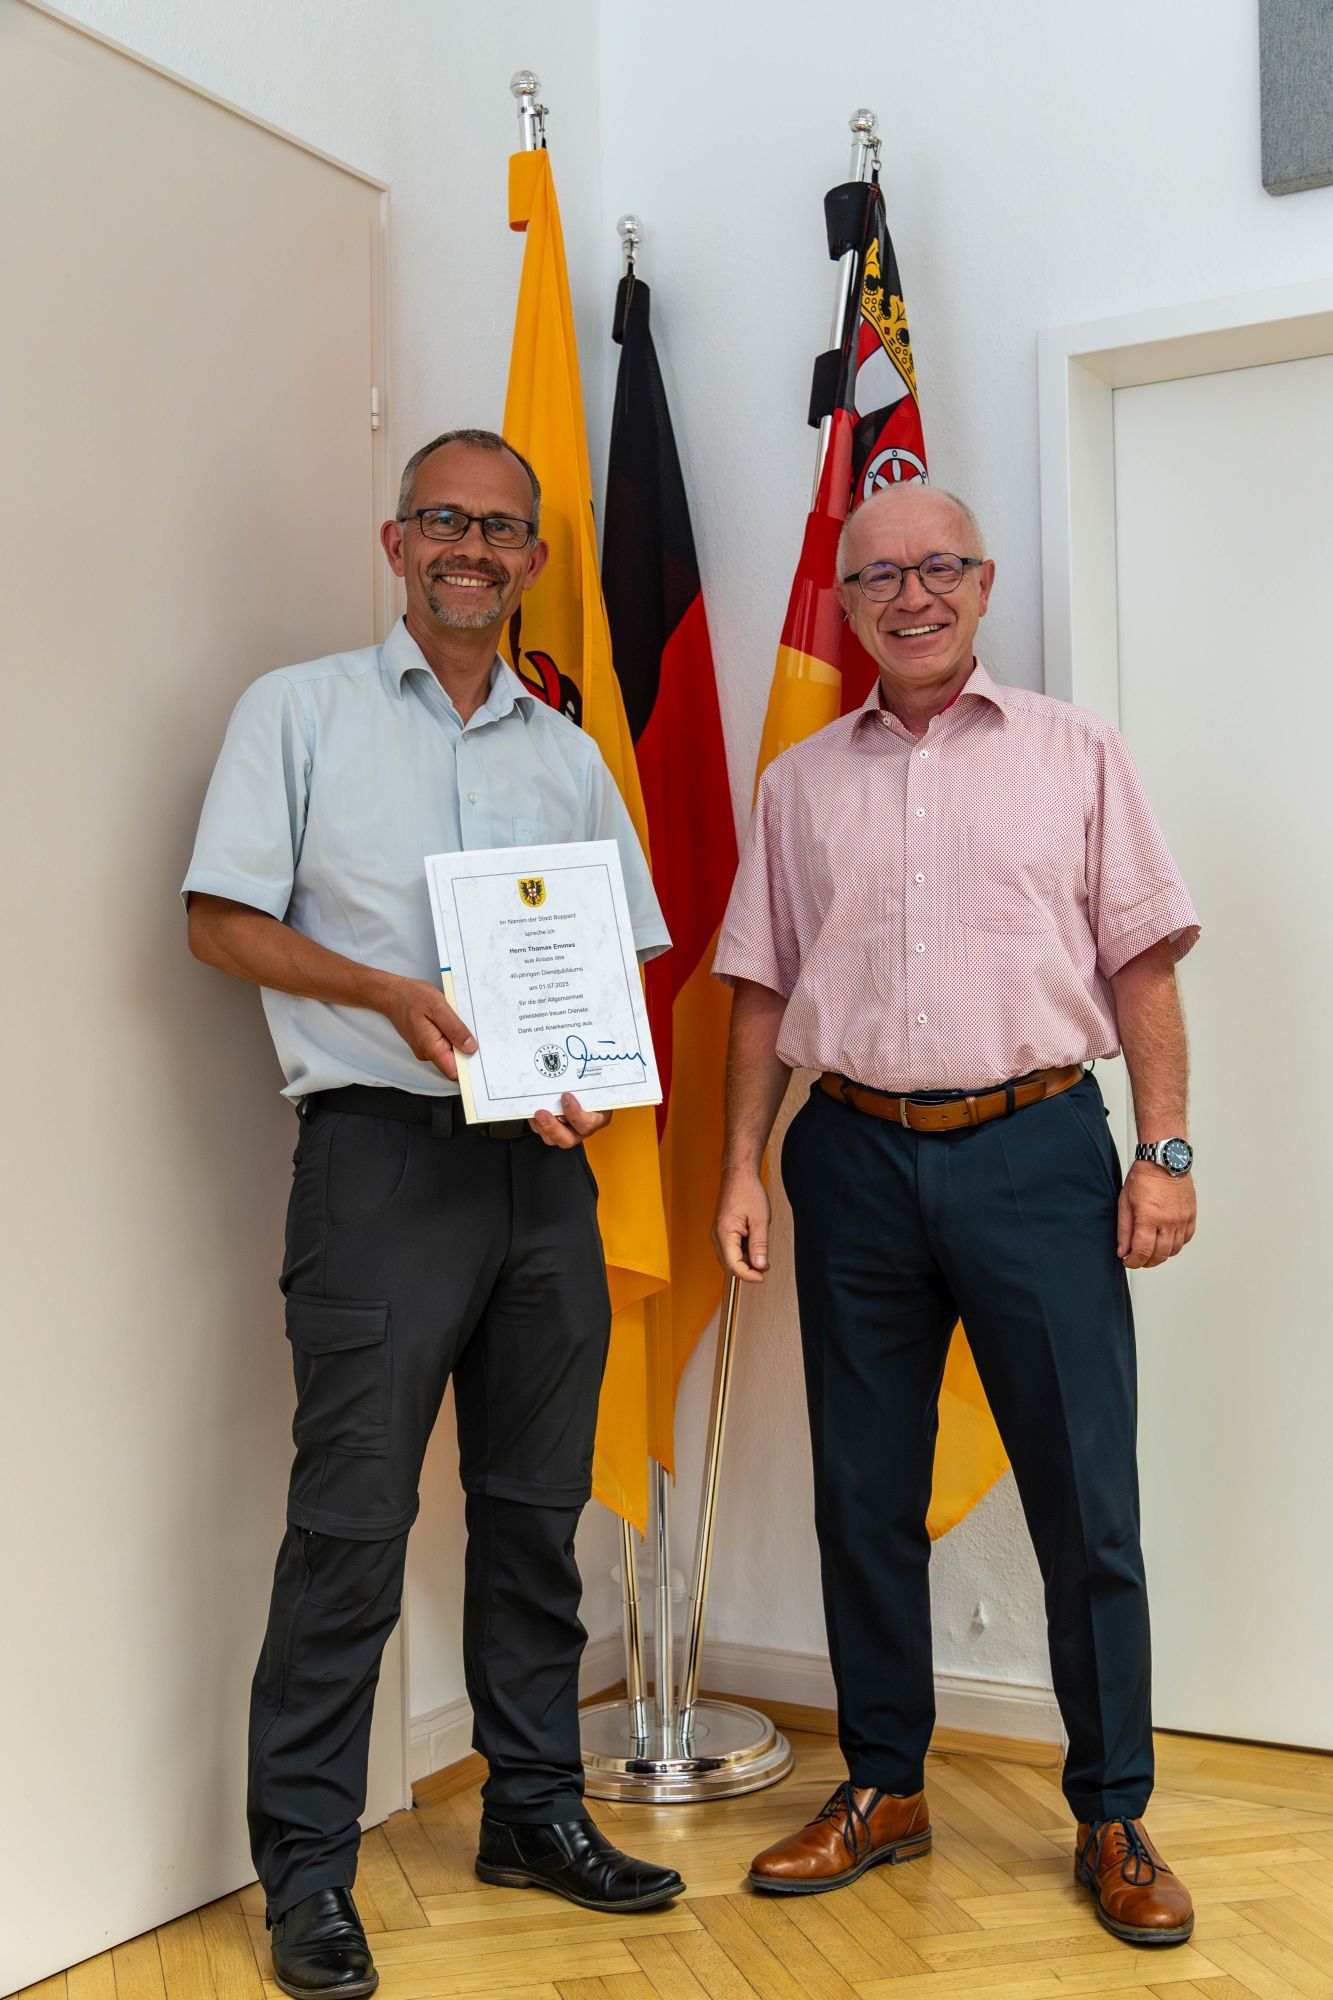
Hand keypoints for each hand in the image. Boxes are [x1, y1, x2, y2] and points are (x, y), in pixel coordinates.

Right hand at [380, 976, 475, 1080]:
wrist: (391, 993)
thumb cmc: (411, 997)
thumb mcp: (438, 1008)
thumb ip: (455, 1029)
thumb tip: (470, 1048)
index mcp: (431, 1048)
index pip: (454, 1071)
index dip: (469, 1066)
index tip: (481, 1055)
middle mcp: (427, 1053)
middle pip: (454, 1061)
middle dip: (466, 1048)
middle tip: (471, 1029)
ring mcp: (425, 1048)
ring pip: (450, 1051)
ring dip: (457, 1038)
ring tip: (457, 1020)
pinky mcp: (426, 1041)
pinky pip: (443, 1043)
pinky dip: (450, 1033)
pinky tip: (449, 1020)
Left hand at [529, 1092, 611, 1148]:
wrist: (591, 1088)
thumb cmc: (596, 1087)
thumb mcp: (597, 1084)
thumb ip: (589, 1084)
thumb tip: (582, 1069)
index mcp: (598, 1119)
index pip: (588, 1124)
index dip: (575, 1114)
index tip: (566, 1096)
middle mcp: (583, 1129)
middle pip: (568, 1139)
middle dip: (553, 1128)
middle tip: (542, 1114)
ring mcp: (568, 1131)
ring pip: (553, 1138)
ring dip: (542, 1127)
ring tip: (536, 1113)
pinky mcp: (555, 1129)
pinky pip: (543, 1131)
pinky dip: (535, 1123)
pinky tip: (532, 1111)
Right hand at [712, 1168, 770, 1283]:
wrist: (739, 1175)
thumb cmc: (747, 1191)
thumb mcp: (760, 1220)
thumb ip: (760, 1245)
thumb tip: (760, 1266)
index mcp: (724, 1233)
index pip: (733, 1265)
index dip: (749, 1275)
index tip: (762, 1277)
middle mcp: (717, 1236)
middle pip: (730, 1265)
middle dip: (748, 1270)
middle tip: (765, 1267)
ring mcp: (719, 1234)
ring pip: (731, 1258)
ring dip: (747, 1261)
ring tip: (762, 1252)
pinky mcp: (723, 1231)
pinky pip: (732, 1249)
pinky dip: (744, 1252)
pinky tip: (755, 1244)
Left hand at [1117, 1161, 1196, 1268]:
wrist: (1164, 1161)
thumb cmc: (1143, 1177)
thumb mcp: (1125, 1202)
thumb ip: (1124, 1230)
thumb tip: (1123, 1251)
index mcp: (1149, 1217)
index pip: (1142, 1252)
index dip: (1133, 1262)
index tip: (1128, 1262)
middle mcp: (1168, 1221)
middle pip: (1160, 1255)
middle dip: (1147, 1262)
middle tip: (1138, 1259)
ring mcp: (1182, 1219)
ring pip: (1174, 1250)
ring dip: (1161, 1255)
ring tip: (1151, 1250)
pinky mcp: (1191, 1215)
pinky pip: (1186, 1238)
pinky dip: (1176, 1244)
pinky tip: (1166, 1240)